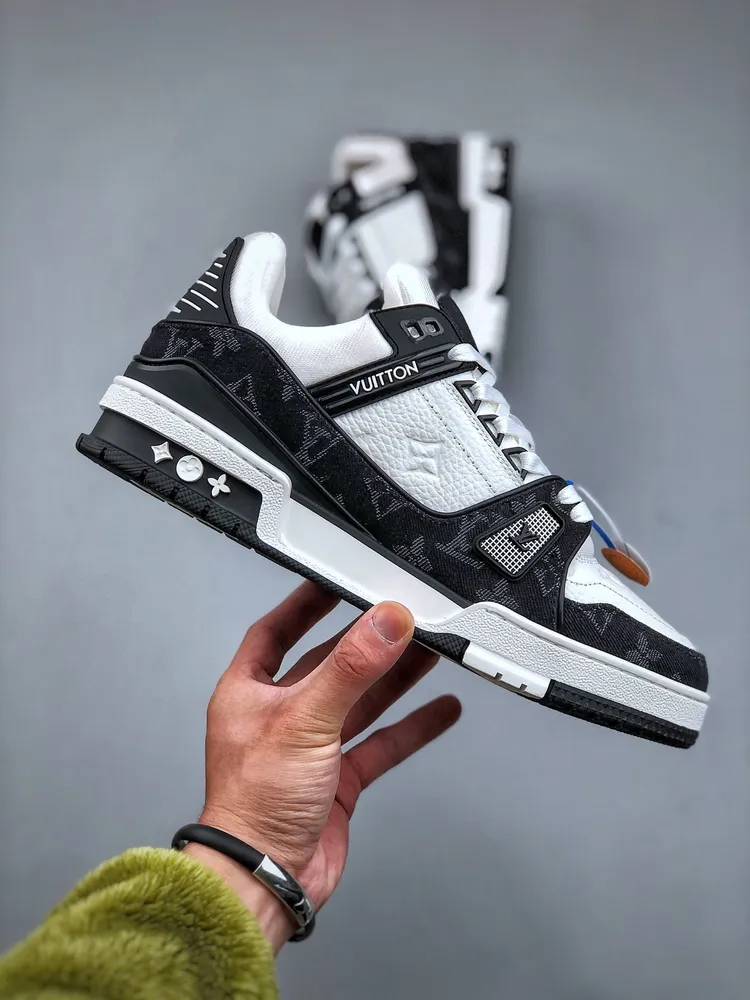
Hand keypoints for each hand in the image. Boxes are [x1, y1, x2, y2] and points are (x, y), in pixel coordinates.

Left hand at [184, 581, 460, 950]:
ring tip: (431, 648)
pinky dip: (412, 726)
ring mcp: (312, 748)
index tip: (335, 578)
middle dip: (368, 640)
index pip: (276, 630)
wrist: (265, 880)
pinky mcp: (340, 779)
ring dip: (396, 676)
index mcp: (250, 692)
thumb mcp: (304, 721)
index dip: (305, 603)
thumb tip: (385, 623)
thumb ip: (351, 669)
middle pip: (330, 663)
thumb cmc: (253, 806)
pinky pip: (382, 742)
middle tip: (403, 614)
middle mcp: (280, 715)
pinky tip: (439, 710)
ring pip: (362, 700)